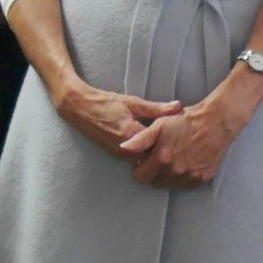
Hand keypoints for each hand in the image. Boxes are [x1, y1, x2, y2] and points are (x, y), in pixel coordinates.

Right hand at [49, 79, 182, 159]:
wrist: (79, 108)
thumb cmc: (106, 103)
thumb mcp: (133, 103)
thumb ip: (157, 108)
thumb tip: (179, 106)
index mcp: (131, 135)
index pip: (159, 147)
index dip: (171, 143)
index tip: (182, 138)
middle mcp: (125, 149)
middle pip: (152, 157)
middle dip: (163, 151)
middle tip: (178, 144)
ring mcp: (118, 154)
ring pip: (143, 159)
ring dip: (153, 153)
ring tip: (166, 144)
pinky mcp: (114, 154)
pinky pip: (134, 158)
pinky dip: (143, 152)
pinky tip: (150, 144)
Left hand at [119, 90, 251, 189]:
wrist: (215, 122)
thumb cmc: (185, 121)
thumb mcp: (159, 125)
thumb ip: (140, 140)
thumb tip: (123, 148)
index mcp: (162, 158)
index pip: (140, 177)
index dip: (140, 168)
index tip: (145, 160)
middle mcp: (176, 171)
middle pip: (155, 182)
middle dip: (154, 172)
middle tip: (161, 157)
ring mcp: (190, 176)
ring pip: (170, 185)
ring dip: (169, 175)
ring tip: (175, 158)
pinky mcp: (202, 179)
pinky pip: (186, 185)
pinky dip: (183, 177)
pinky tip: (186, 162)